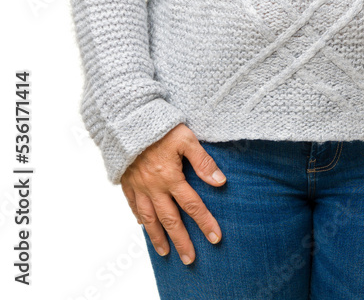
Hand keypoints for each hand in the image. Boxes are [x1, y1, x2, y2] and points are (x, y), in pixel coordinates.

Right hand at [120, 123, 225, 264]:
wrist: (127, 120)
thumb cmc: (160, 126)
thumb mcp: (186, 139)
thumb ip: (203, 161)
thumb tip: (220, 182)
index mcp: (170, 177)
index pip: (192, 205)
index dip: (204, 222)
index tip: (215, 238)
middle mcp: (154, 187)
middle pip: (170, 219)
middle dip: (181, 241)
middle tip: (190, 259)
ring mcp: (138, 186)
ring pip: (149, 218)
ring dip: (158, 237)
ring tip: (165, 252)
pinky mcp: (127, 181)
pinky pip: (133, 205)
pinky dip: (139, 218)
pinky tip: (144, 226)